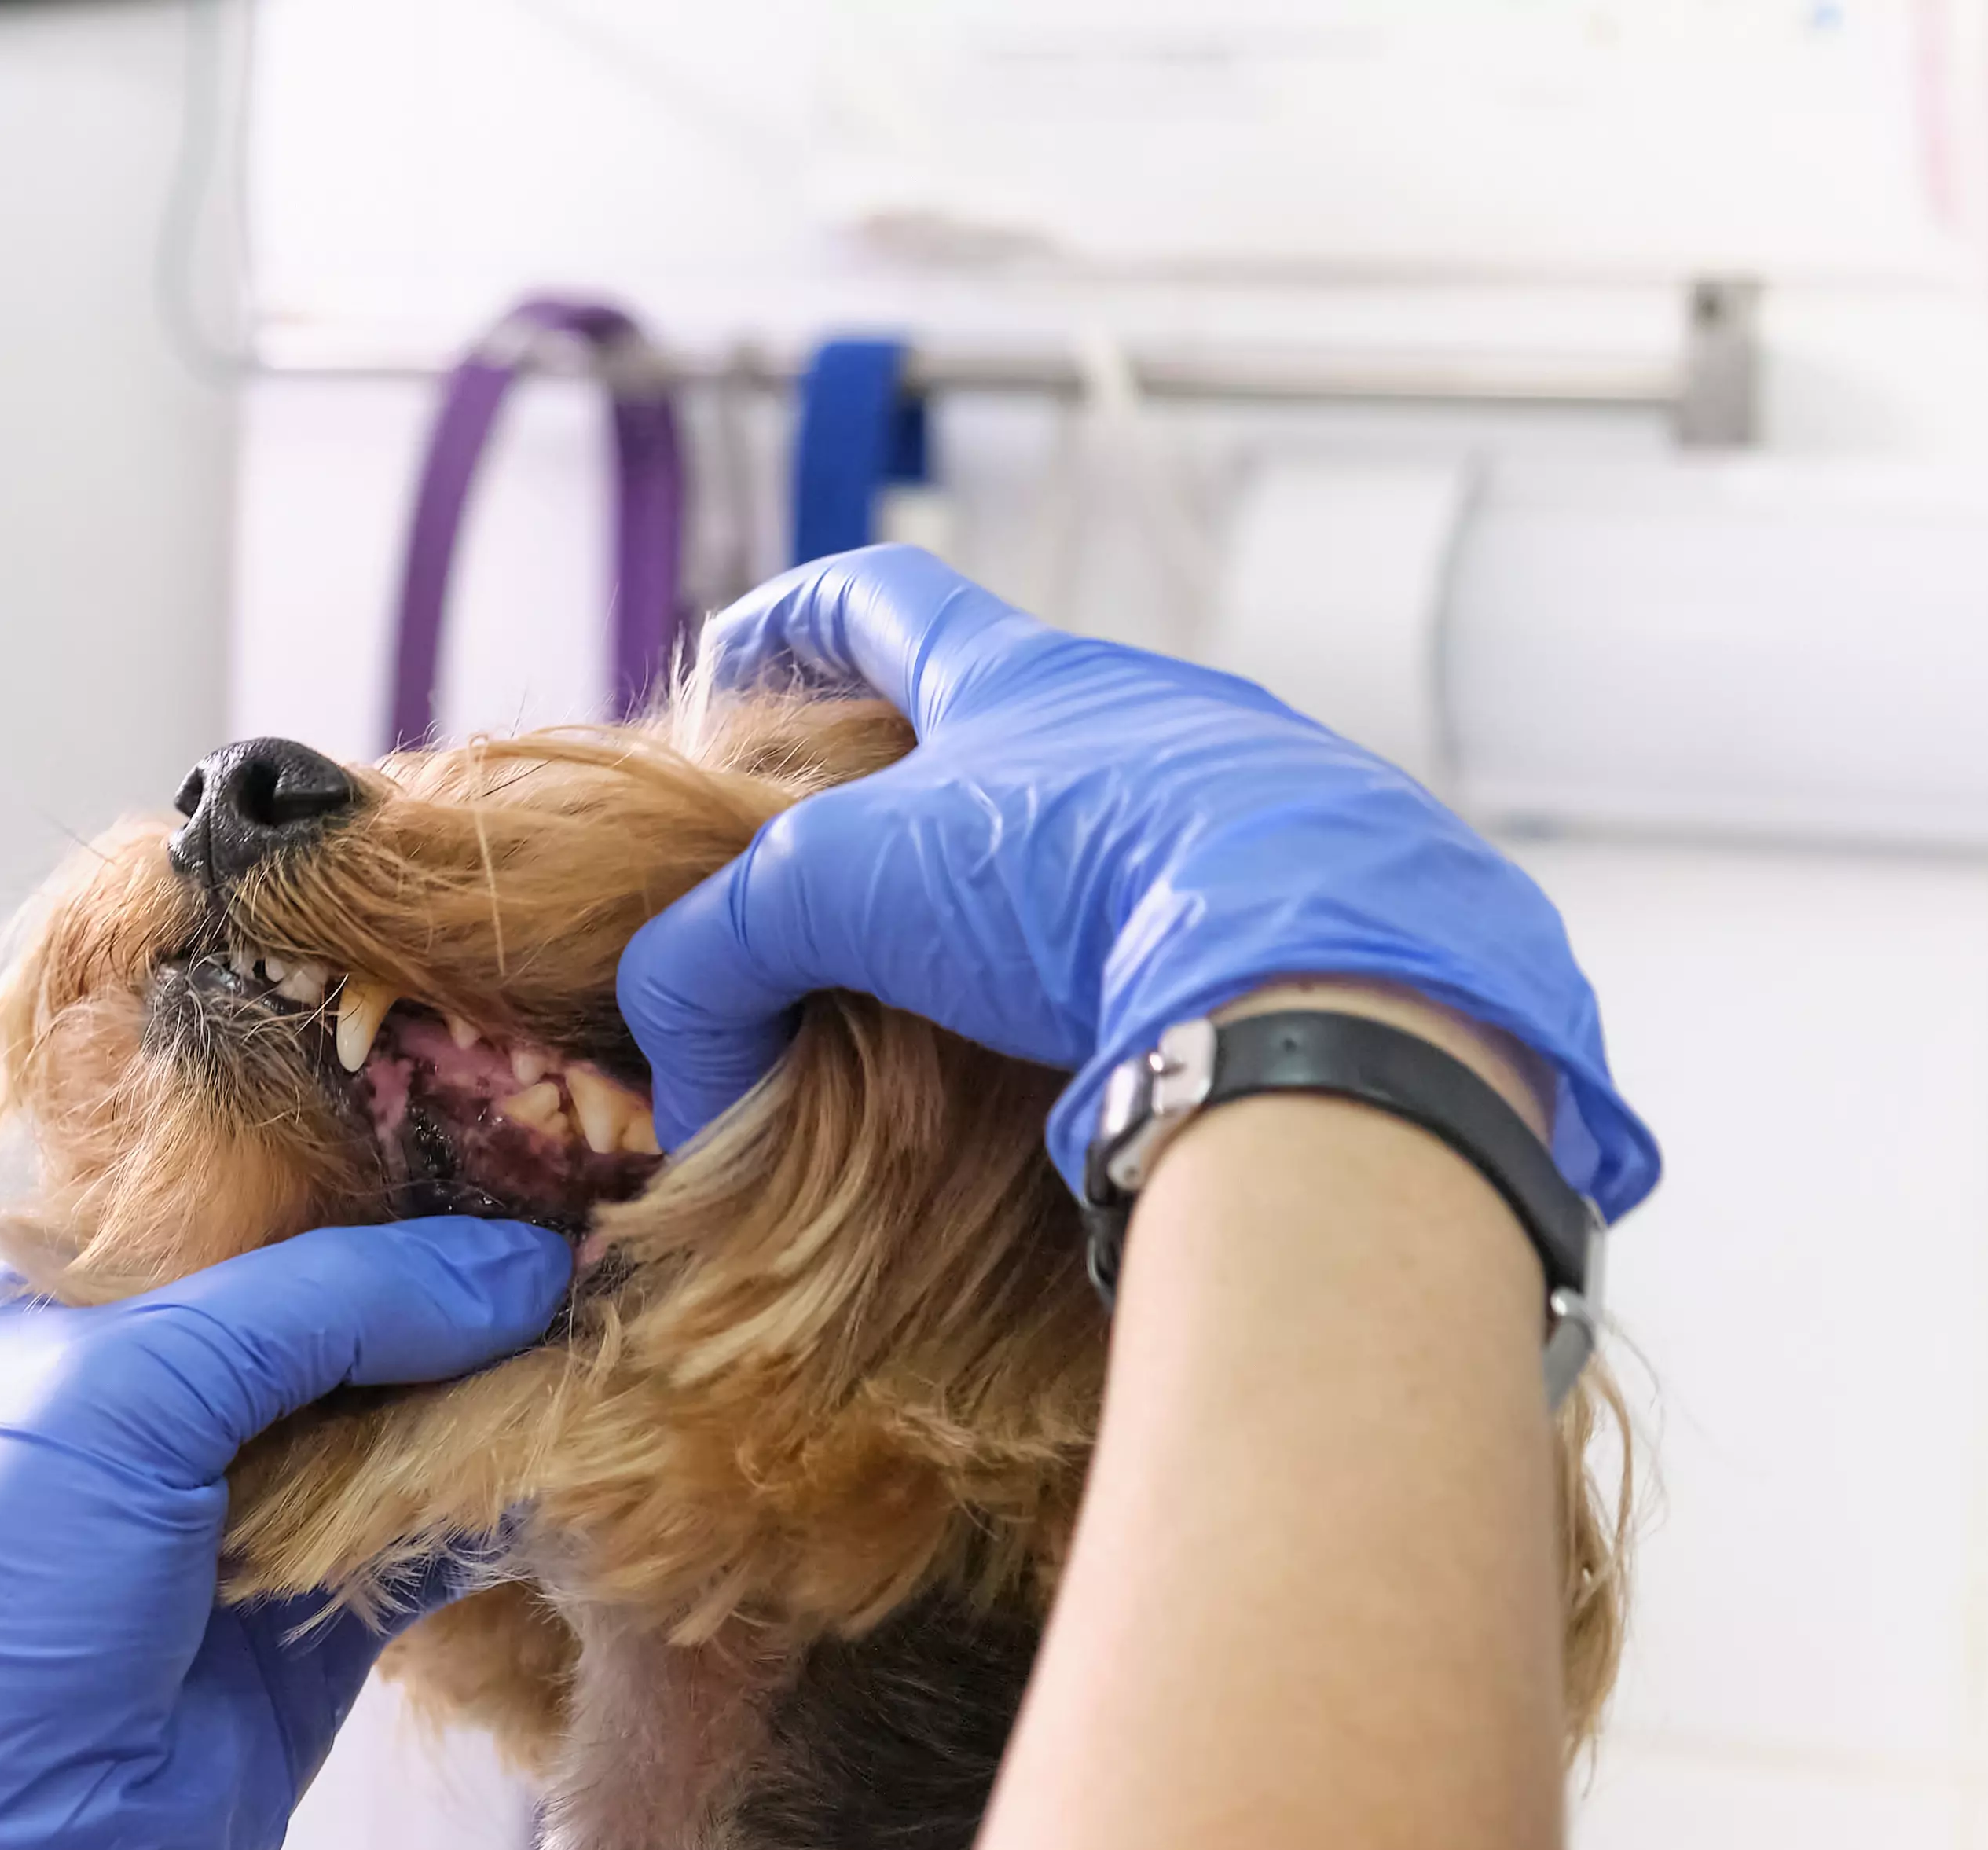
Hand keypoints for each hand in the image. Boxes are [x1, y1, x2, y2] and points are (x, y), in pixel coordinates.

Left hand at [0, 1217, 569, 1849]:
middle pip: (340, 1303)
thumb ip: (322, 1305)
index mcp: (73, 1315)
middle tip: (594, 1212)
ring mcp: (243, 1512)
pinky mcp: (321, 1621)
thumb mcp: (133, 1391)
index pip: (245, 1203)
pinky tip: (583, 1435)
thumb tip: (513, 1263)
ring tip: (613, 1304)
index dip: (366, 1168)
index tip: (506, 1123)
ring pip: (401, 1410)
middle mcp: (160, 1401)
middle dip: (452, 1271)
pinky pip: (435, 1531)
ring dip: (495, 1375)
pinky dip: (504, 1492)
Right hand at [619, 546, 1657, 1215]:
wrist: (1316, 958)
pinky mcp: (1333, 901)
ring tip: (989, 989)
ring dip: (1043, 885)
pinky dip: (1145, 962)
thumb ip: (713, 964)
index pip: (879, 597)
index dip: (787, 625)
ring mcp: (1253, 796)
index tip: (725, 674)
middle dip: (922, 786)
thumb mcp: (830, 900)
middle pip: (1006, 712)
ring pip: (1119, 818)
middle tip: (855, 878)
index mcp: (1020, 673)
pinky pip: (1211, 916)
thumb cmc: (1062, 879)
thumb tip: (686, 1082)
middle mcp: (1147, 708)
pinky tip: (1118, 1037)